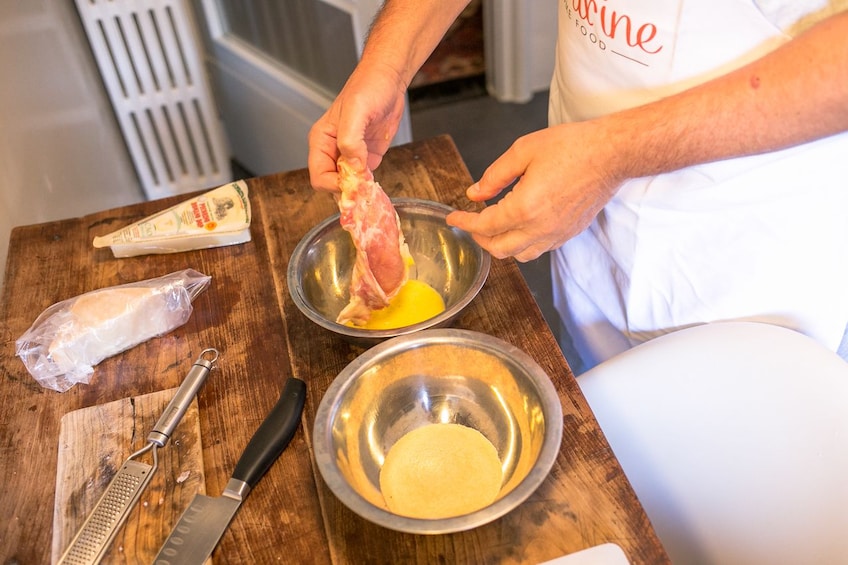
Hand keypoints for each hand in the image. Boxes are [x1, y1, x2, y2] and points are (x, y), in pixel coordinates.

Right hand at [308, 62, 407, 191]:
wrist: (389, 78)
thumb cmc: (368, 87)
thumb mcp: (356, 111)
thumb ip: (350, 140)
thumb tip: (353, 167)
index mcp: (321, 141)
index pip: (319, 176)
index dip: (335, 185)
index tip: (354, 183)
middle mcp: (333, 151)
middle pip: (332, 185)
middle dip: (347, 191)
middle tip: (365, 190)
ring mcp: (350, 155)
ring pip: (348, 185)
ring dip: (359, 192)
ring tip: (371, 191)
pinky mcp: (367, 157)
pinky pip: (363, 179)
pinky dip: (369, 187)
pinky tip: (376, 186)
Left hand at [446, 122, 625, 261]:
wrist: (612, 154)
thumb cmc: (572, 147)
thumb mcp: (523, 151)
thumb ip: (494, 176)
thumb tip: (475, 193)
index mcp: (525, 207)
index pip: (484, 226)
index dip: (464, 223)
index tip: (453, 218)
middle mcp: (540, 227)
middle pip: (499, 248)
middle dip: (480, 238)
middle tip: (472, 223)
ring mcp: (557, 233)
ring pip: (519, 255)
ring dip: (501, 245)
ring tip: (494, 228)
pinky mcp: (569, 233)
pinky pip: (539, 249)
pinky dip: (523, 244)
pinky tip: (520, 227)